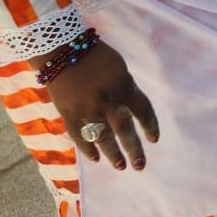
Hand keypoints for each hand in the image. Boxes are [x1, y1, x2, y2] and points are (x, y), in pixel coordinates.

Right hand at [45, 40, 159, 171]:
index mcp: (123, 86)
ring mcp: (87, 108)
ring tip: (122, 166)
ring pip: (102, 137)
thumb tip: (132, 111)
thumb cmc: (95, 56)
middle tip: (140, 166)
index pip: (143, 110)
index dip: (150, 126)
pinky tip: (96, 159)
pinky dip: (87, 149)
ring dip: (112, 154)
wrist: (62, 49)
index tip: (154, 140)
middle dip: (133, 148)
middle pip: (124, 128)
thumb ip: (126, 90)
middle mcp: (107, 100)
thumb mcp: (119, 68)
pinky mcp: (69, 113)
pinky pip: (79, 136)